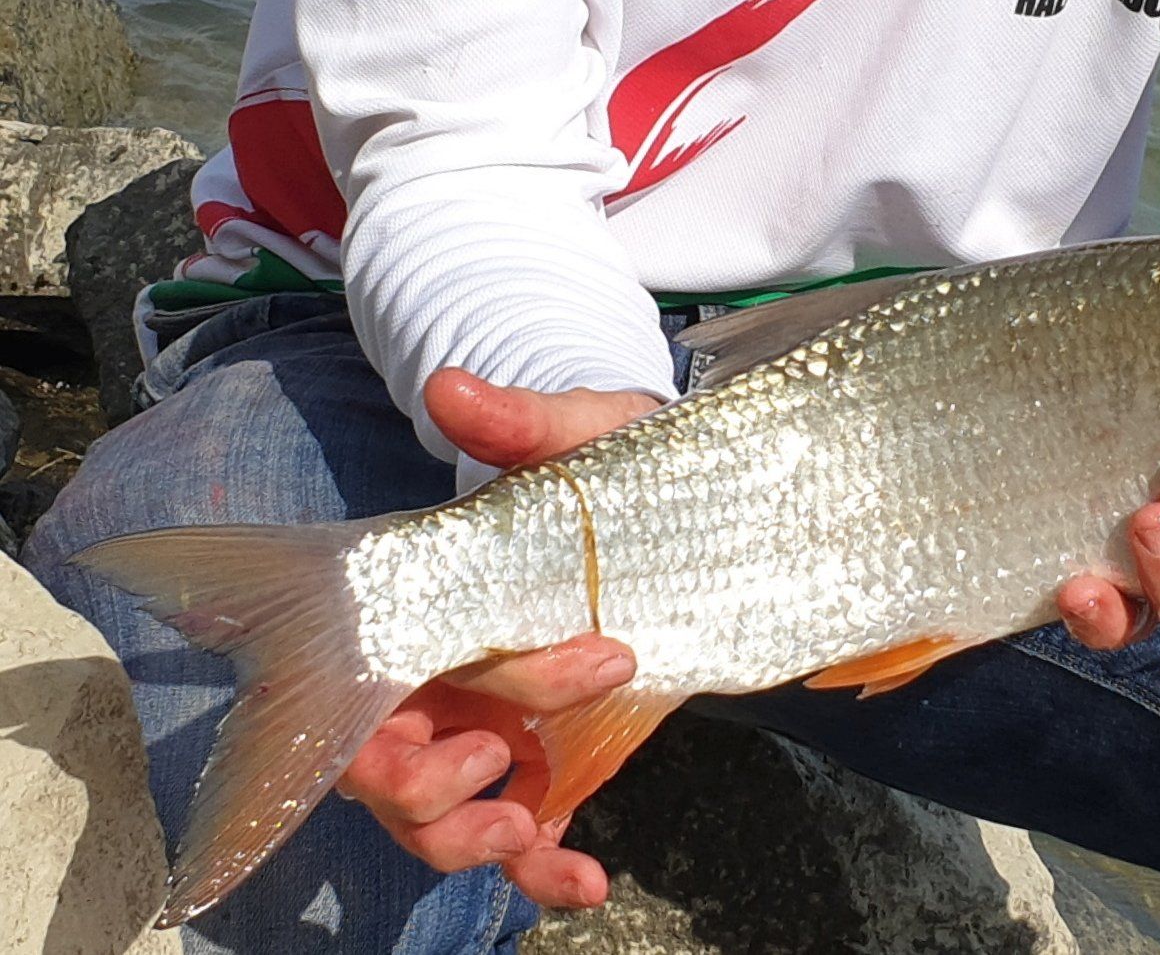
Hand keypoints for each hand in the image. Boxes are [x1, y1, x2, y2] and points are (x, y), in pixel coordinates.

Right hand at [338, 369, 657, 906]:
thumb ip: (518, 423)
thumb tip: (450, 389)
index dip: (487, 683)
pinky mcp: (544, 752)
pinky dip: (539, 872)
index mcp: (433, 600)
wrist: (672, 496)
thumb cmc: (608, 463)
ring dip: (468, 841)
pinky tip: (585, 880)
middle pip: (378, 769)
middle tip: (506, 769)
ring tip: (529, 831)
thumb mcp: (578, 434)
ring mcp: (485, 718)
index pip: (404, 668)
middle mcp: (442, 670)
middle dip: (426, 793)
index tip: (602, 656)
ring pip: (430, 818)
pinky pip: (519, 834)